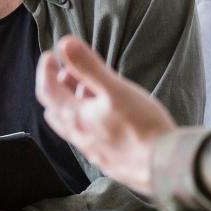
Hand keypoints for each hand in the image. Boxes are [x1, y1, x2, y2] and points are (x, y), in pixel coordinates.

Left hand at [36, 36, 175, 195]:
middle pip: (55, 111)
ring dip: (73, 107)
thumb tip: (65, 43)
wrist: (165, 166)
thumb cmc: (142, 127)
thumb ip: (89, 66)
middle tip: (69, 73)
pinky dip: (88, 122)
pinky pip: (88, 139)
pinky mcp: (108, 161)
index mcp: (76, 118)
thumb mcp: (116, 89)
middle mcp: (79, 137)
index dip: (45, 70)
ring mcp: (93, 152)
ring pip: (71, 127)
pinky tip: (106, 120)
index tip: (51, 56)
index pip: (47, 90)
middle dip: (58, 89)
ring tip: (90, 93)